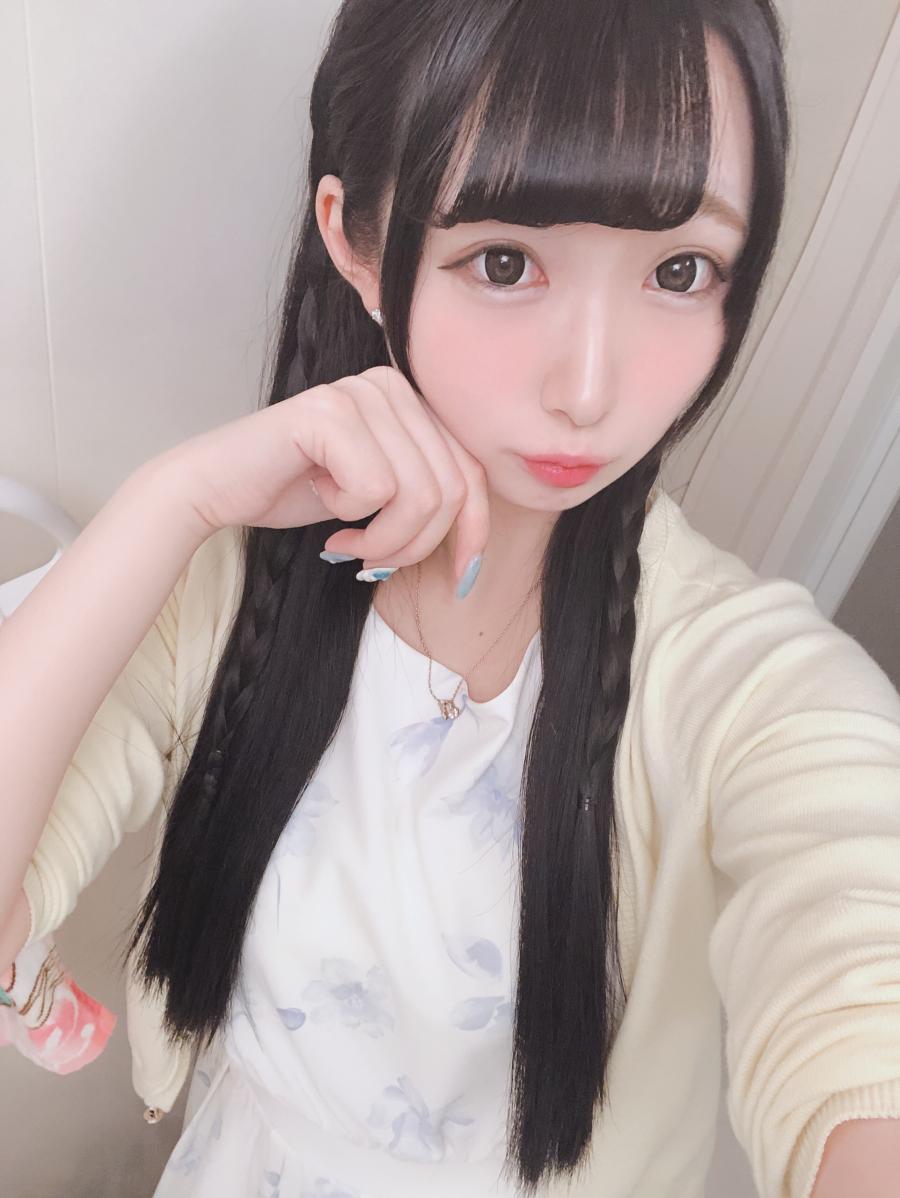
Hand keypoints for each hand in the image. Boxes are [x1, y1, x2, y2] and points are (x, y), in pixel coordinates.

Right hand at [162, 366, 489, 581]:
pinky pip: (377, 489)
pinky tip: (322, 507)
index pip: (471, 471)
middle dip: (414, 545)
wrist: (216, 488)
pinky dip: (352, 518)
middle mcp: (390, 386)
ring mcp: (360, 394)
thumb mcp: (378, 495)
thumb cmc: (294, 491)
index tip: (463, 576)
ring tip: (348, 543)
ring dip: (383, 540)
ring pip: (420, 495)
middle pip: (451, 489)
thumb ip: (425, 496)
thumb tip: (474, 551)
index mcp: (409, 400)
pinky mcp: (330, 414)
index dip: (475, 531)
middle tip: (371, 562)